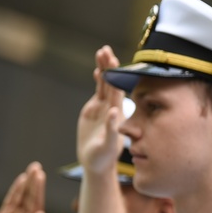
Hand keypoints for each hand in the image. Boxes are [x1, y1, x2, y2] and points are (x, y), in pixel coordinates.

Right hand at [0, 163, 46, 212]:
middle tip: (37, 166)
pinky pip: (11, 201)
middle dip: (34, 182)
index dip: (39, 189)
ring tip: (31, 169)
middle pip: (31, 196)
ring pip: (22, 197)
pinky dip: (15, 191)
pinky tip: (20, 180)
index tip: (41, 176)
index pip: (37, 203)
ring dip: (26, 184)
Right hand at [76, 46, 124, 175]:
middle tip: (106, 50)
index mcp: (117, 113)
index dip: (115, 75)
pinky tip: (97, 70)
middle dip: (109, 66)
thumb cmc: (104, 157)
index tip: (114, 62)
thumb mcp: (107, 145)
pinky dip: (98, 81)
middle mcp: (112, 108)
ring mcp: (103, 108)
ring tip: (102, 52)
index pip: (116, 90)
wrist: (96, 162)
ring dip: (104, 69)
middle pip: (111, 83)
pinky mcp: (94, 110)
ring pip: (104, 85)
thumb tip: (113, 111)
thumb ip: (111, 129)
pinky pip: (98, 92)